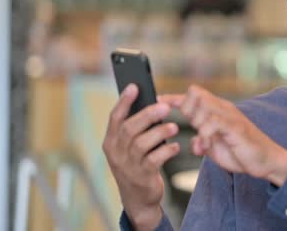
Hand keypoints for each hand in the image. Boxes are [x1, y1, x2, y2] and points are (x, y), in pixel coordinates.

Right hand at [102, 84, 179, 229]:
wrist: (138, 199)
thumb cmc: (136, 166)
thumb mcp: (129, 147)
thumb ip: (136, 129)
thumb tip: (152, 104)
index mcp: (111, 141)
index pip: (114, 117)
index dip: (124, 101)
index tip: (134, 86)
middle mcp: (116, 152)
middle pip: (129, 128)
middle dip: (148, 115)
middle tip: (165, 107)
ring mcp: (127, 165)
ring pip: (141, 143)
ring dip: (160, 132)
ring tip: (174, 127)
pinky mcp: (141, 177)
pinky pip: (154, 160)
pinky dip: (166, 151)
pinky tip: (175, 147)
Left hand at [159, 85, 286, 185]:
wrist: (267, 161)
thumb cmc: (242, 153)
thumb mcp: (216, 148)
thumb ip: (204, 142)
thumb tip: (194, 143)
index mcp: (217, 111)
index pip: (192, 97)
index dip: (173, 98)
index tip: (157, 101)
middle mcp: (222, 109)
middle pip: (194, 94)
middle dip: (186, 110)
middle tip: (191, 128)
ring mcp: (230, 116)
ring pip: (202, 106)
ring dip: (197, 125)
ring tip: (204, 143)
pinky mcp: (235, 126)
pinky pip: (212, 122)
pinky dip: (205, 134)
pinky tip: (207, 145)